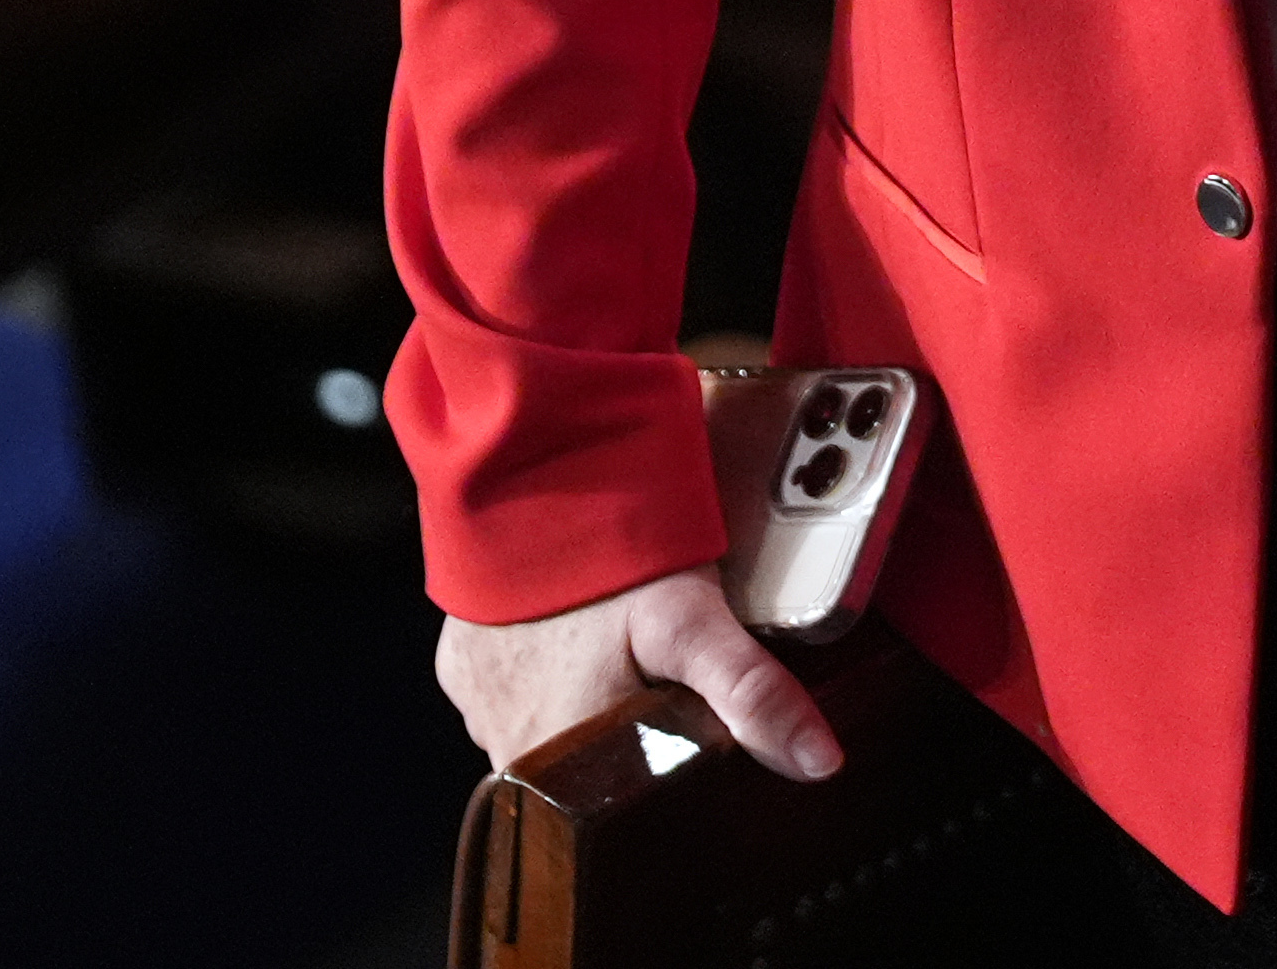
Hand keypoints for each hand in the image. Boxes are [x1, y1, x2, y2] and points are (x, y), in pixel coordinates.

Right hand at [436, 566, 840, 779]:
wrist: (521, 473)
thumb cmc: (604, 554)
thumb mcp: (689, 620)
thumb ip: (750, 693)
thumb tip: (819, 762)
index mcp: (564, 755)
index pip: (621, 803)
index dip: (662, 778)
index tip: (695, 741)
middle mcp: (507, 745)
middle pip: (584, 770)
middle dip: (624, 739)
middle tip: (663, 686)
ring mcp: (476, 704)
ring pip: (544, 732)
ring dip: (580, 706)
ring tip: (618, 655)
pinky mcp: (457, 665)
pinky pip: (505, 690)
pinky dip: (540, 672)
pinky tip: (571, 634)